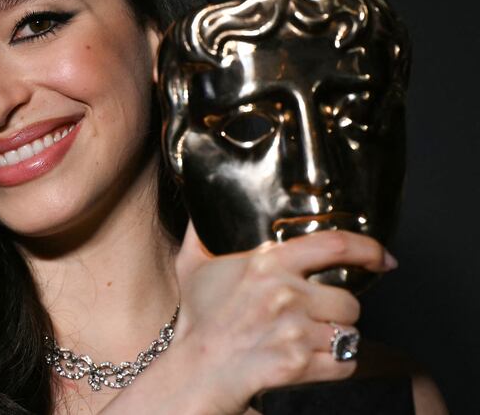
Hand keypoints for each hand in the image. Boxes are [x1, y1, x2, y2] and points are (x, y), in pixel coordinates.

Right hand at [170, 221, 396, 413]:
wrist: (195, 370)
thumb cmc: (198, 320)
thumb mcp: (192, 266)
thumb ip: (201, 233)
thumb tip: (200, 204)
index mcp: (266, 263)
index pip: (335, 245)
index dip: (369, 249)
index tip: (383, 257)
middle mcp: (284, 294)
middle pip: (349, 300)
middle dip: (339, 312)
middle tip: (316, 316)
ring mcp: (293, 331)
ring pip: (349, 334)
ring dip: (336, 339)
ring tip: (309, 339)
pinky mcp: (299, 365)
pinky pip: (344, 364)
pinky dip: (335, 366)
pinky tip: (312, 362)